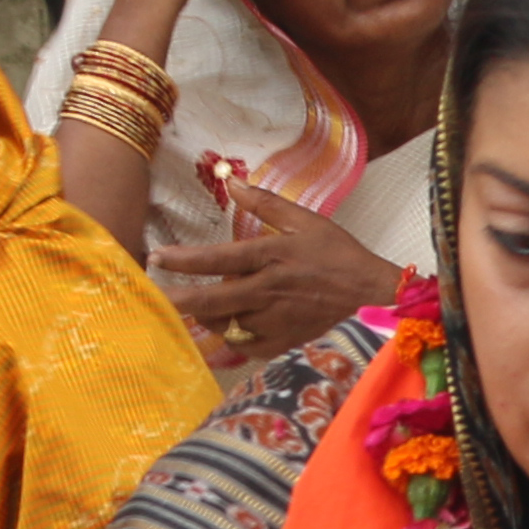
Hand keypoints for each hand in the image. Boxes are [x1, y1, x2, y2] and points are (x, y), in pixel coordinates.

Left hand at [156, 202, 399, 368]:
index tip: (156, 259)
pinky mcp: (284, 342)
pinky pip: (245, 347)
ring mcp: (275, 320)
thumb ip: (265, 202)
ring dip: (206, 316)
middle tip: (156, 297)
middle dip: (178, 299)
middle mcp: (268, 291)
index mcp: (271, 256)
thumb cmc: (339, 255)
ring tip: (196, 307)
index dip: (183, 260)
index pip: (217, 259)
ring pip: (225, 324)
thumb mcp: (305, 220)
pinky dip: (230, 341)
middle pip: (212, 300)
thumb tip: (230, 180)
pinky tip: (224, 331)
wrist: (372, 295)